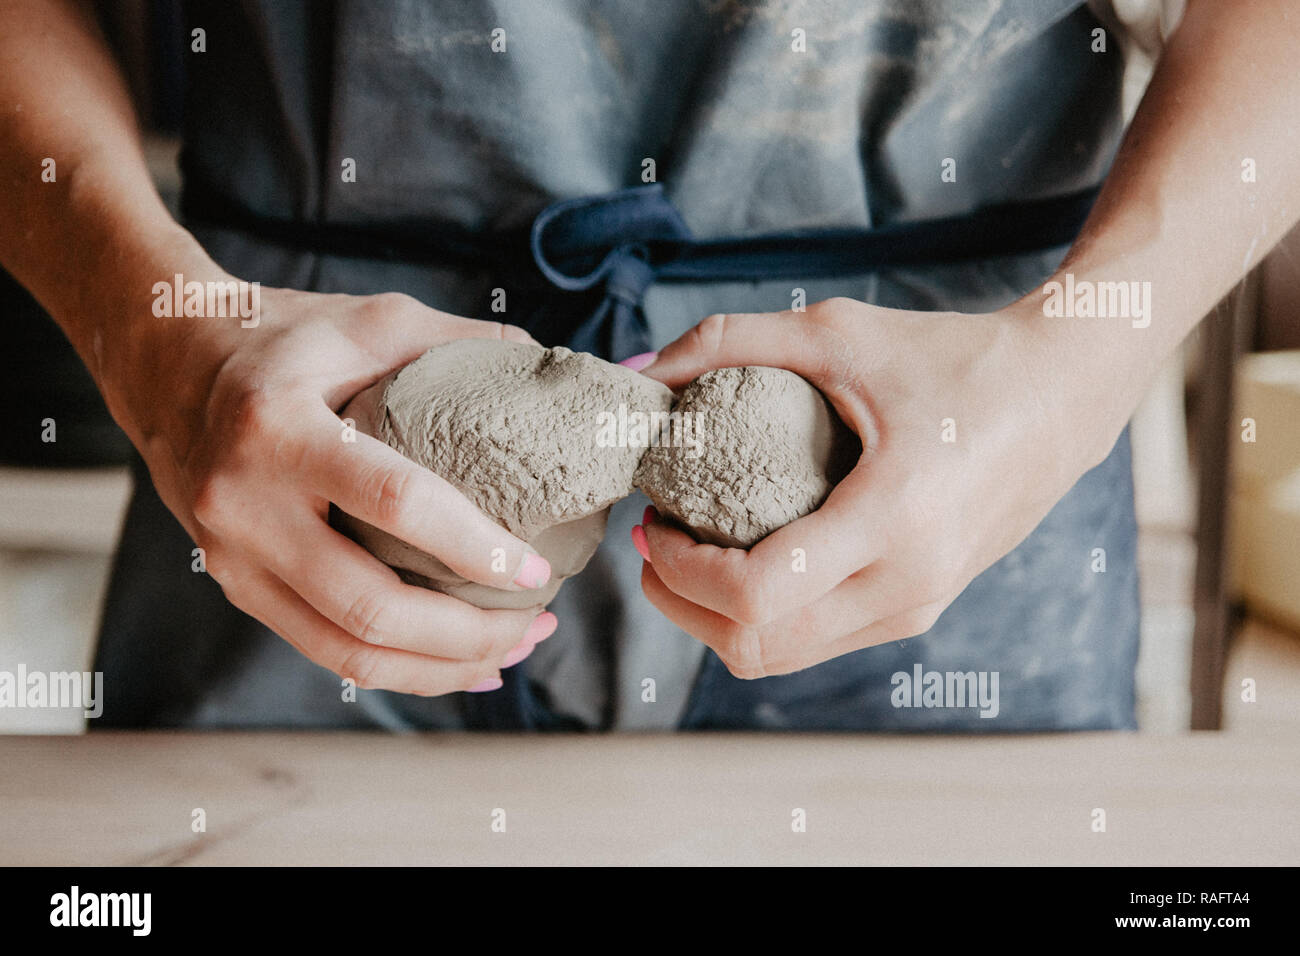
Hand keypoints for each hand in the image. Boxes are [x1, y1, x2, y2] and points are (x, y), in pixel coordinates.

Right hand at [107, 276, 557, 695]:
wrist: (163, 361)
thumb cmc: (282, 336)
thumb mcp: (371, 320)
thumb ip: (461, 343)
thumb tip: (546, 368)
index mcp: (280, 428)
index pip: (395, 504)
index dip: (475, 547)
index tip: (537, 570)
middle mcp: (245, 504)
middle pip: (369, 607)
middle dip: (468, 634)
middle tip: (537, 620)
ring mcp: (232, 556)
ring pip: (345, 653)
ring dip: (440, 667)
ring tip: (511, 650)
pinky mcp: (235, 584)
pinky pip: (323, 650)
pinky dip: (398, 670)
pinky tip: (456, 663)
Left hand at [634, 298, 1128, 677]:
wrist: (1062, 395)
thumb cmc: (953, 358)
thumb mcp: (837, 333)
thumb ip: (726, 341)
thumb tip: (635, 373)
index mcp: (894, 519)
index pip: (755, 595)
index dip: (681, 571)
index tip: (654, 518)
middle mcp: (909, 583)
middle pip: (757, 645)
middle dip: (682, 605)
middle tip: (654, 539)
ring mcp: (918, 607)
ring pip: (785, 656)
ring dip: (717, 618)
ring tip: (688, 549)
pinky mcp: (920, 610)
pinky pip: (820, 640)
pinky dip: (764, 616)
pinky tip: (745, 557)